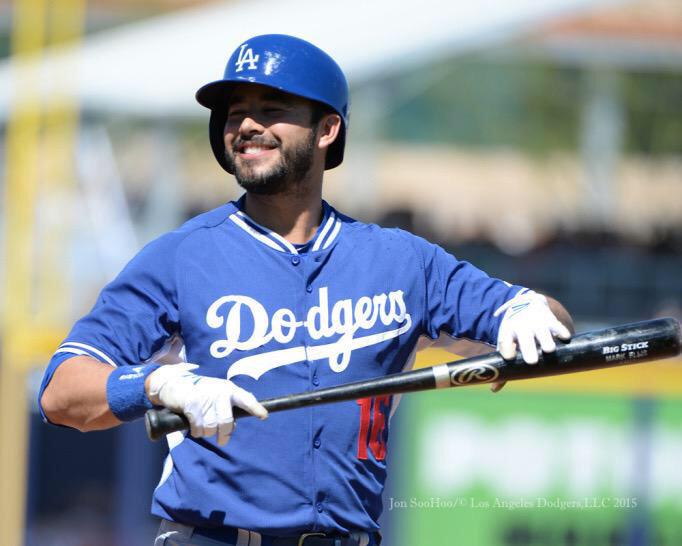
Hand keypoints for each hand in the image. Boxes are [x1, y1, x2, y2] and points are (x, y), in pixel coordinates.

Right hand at [146, 363, 267, 444]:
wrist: (177, 383)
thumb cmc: (202, 392)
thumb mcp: (218, 394)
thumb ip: (228, 407)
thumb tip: (232, 426)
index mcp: (229, 389)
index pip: (246, 399)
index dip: (255, 408)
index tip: (263, 416)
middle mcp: (220, 393)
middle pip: (226, 422)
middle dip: (224, 434)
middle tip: (222, 440)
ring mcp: (205, 399)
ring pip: (211, 428)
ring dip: (207, 433)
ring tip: (204, 427)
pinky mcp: (192, 406)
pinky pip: (198, 429)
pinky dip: (197, 432)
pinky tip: (195, 427)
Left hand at [490, 290, 571, 391]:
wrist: (526, 305)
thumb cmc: (515, 331)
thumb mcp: (506, 342)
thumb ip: (504, 365)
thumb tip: (494, 389)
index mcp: (508, 333)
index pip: (505, 342)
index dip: (507, 349)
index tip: (510, 357)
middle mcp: (522, 327)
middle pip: (525, 338)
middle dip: (528, 348)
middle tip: (531, 361)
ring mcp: (537, 323)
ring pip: (542, 332)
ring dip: (546, 340)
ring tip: (548, 350)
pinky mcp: (551, 320)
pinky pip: (557, 326)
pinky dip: (561, 332)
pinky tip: (565, 338)